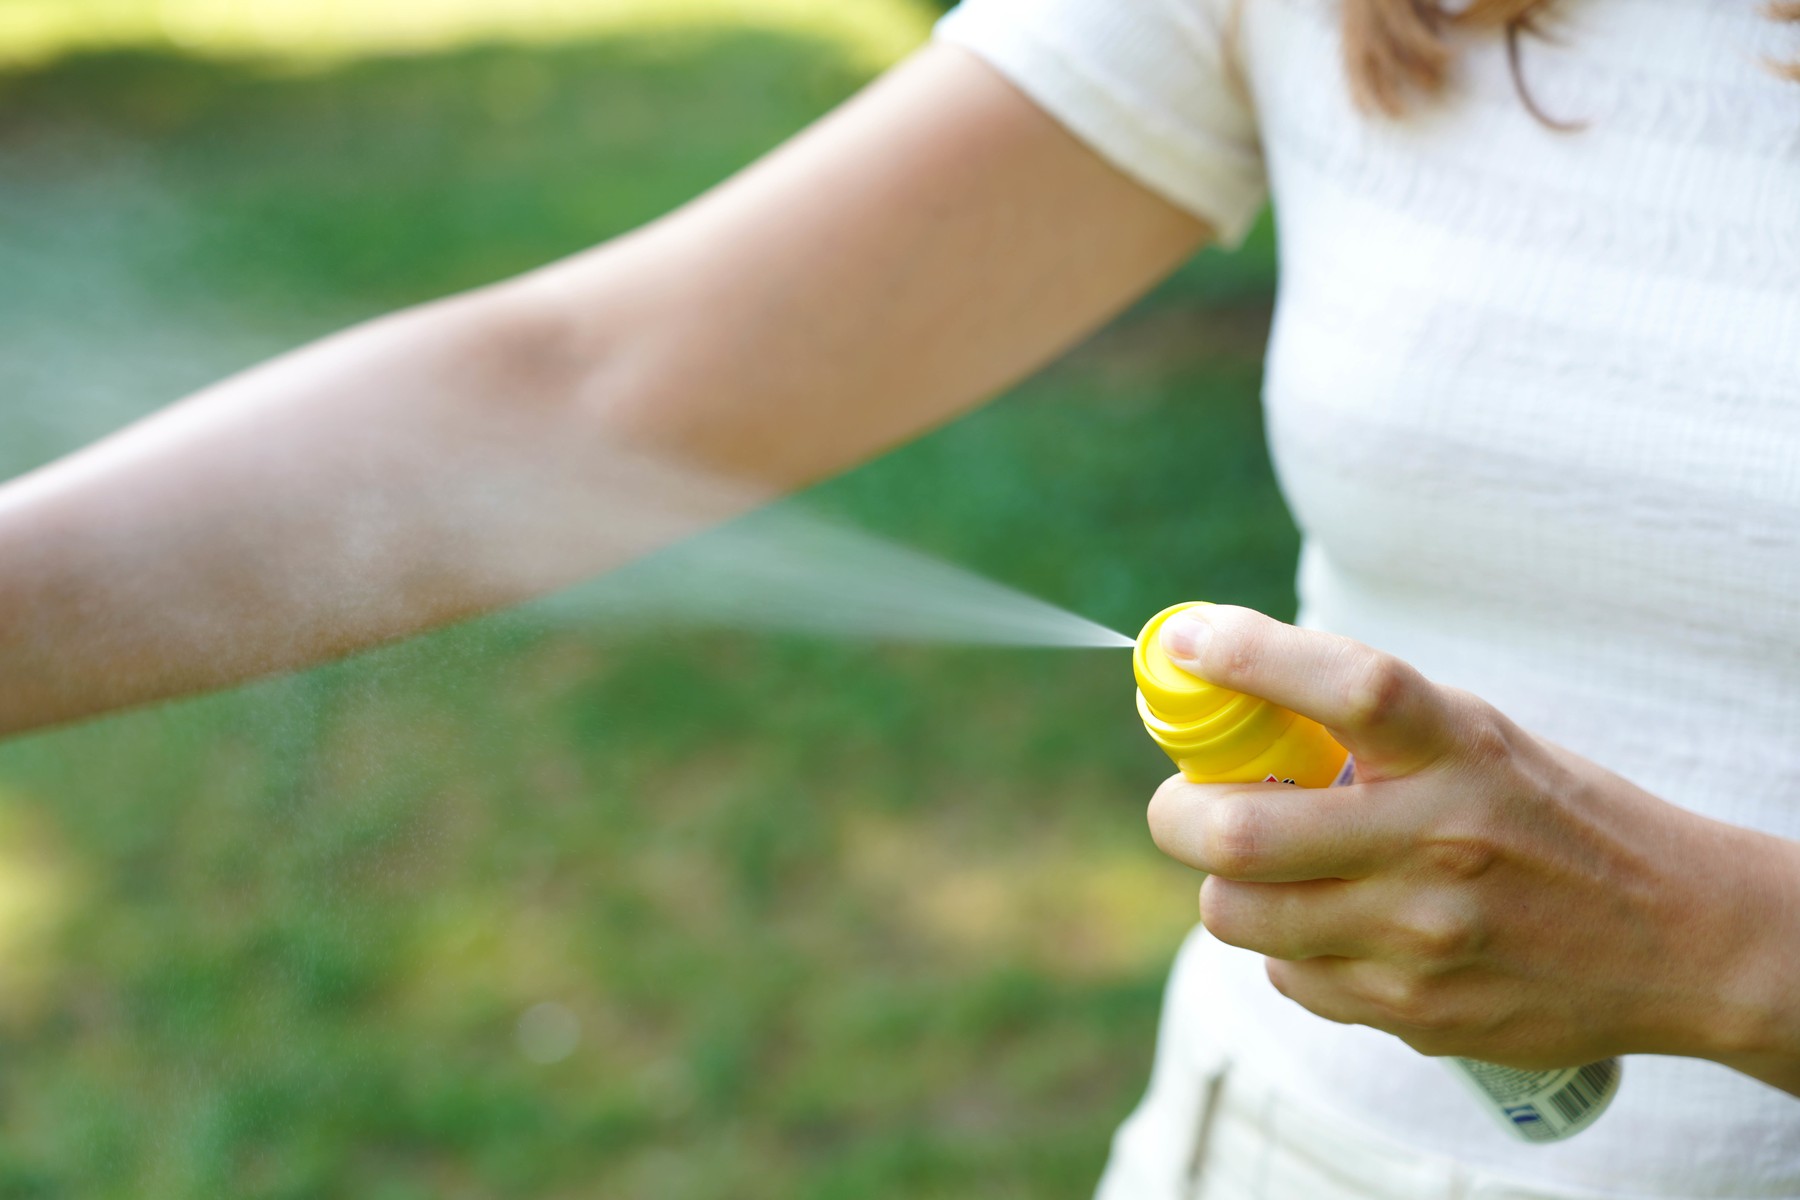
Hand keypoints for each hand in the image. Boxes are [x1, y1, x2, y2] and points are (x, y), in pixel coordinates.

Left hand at [1144, 605, 1799, 1079]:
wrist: (1678, 941)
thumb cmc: (1550, 819)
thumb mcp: (1477, 740)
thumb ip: (1365, 723)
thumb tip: (1223, 693)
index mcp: (1460, 751)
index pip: (1349, 688)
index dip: (1253, 657)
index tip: (1186, 642)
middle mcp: (1441, 842)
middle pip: (1243, 832)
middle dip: (1177, 813)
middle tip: (1182, 803)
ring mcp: (1425, 938)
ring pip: (1238, 915)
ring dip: (1225, 886)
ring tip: (1262, 868)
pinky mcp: (1415, 1010)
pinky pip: (1287, 976)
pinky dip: (1286, 947)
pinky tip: (1335, 925)